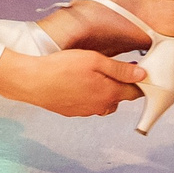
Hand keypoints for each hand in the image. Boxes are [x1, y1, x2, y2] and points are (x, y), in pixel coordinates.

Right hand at [0, 45, 145, 116]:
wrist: (32, 81)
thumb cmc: (61, 67)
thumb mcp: (94, 60)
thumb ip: (120, 69)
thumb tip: (141, 75)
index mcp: (109, 94)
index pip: (135, 92)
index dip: (140, 81)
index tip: (140, 71)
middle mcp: (100, 107)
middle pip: (119, 97)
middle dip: (120, 84)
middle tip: (111, 67)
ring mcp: (85, 111)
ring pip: (103, 101)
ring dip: (103, 90)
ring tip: (91, 73)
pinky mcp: (72, 112)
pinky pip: (87, 104)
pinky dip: (88, 94)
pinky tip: (77, 82)